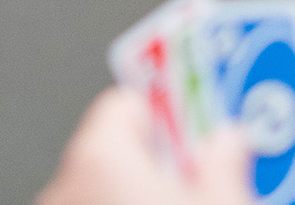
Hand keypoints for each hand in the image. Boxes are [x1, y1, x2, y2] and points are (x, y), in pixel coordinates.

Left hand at [38, 89, 252, 204]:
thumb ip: (224, 162)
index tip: (207, 111)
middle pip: (123, 148)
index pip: (130, 99)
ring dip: (148, 190)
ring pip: (111, 187)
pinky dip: (128, 204)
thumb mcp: (222, 204)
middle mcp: (66, 184)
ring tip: (197, 196)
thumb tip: (228, 139)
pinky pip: (101, 204)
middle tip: (211, 165)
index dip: (175, 106)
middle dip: (169, 158)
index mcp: (99, 157)